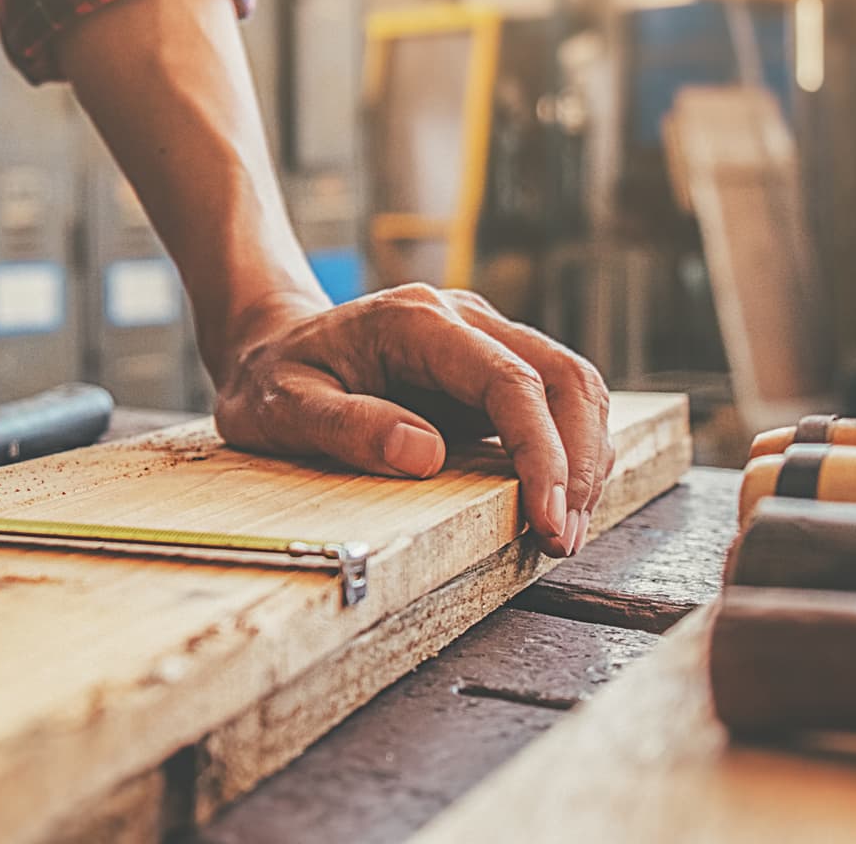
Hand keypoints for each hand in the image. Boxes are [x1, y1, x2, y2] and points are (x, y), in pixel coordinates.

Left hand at [212, 284, 612, 556]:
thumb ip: (348, 426)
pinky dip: (569, 450)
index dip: (541, 452)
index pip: (510, 381)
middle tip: (563, 538)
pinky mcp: (490, 367)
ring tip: (565, 531)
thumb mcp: (284, 406)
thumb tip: (423, 455)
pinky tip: (557, 501)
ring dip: (585, 458)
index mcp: (417, 320)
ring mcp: (484, 338)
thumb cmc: (271, 379)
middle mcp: (464, 318)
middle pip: (563, 376)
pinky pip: (553, 401)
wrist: (269, 347)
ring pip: (572, 385)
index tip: (548, 518)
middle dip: (579, 461)